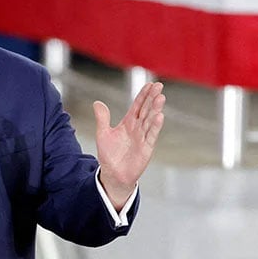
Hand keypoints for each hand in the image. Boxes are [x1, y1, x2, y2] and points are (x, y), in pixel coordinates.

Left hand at [93, 82, 164, 209]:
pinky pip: (151, 135)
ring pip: (150, 120)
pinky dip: (155, 126)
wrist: (113, 174)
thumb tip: (97, 103)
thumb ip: (102, 118)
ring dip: (155, 109)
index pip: (137, 106)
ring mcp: (143, 137)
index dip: (143, 95)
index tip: (150, 84)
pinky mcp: (146, 148)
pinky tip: (160, 116)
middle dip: (152, 98)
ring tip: (160, 97)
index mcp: (128, 123)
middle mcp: (137, 128)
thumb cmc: (109, 155)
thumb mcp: (103, 134)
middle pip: (146, 110)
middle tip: (159, 86)